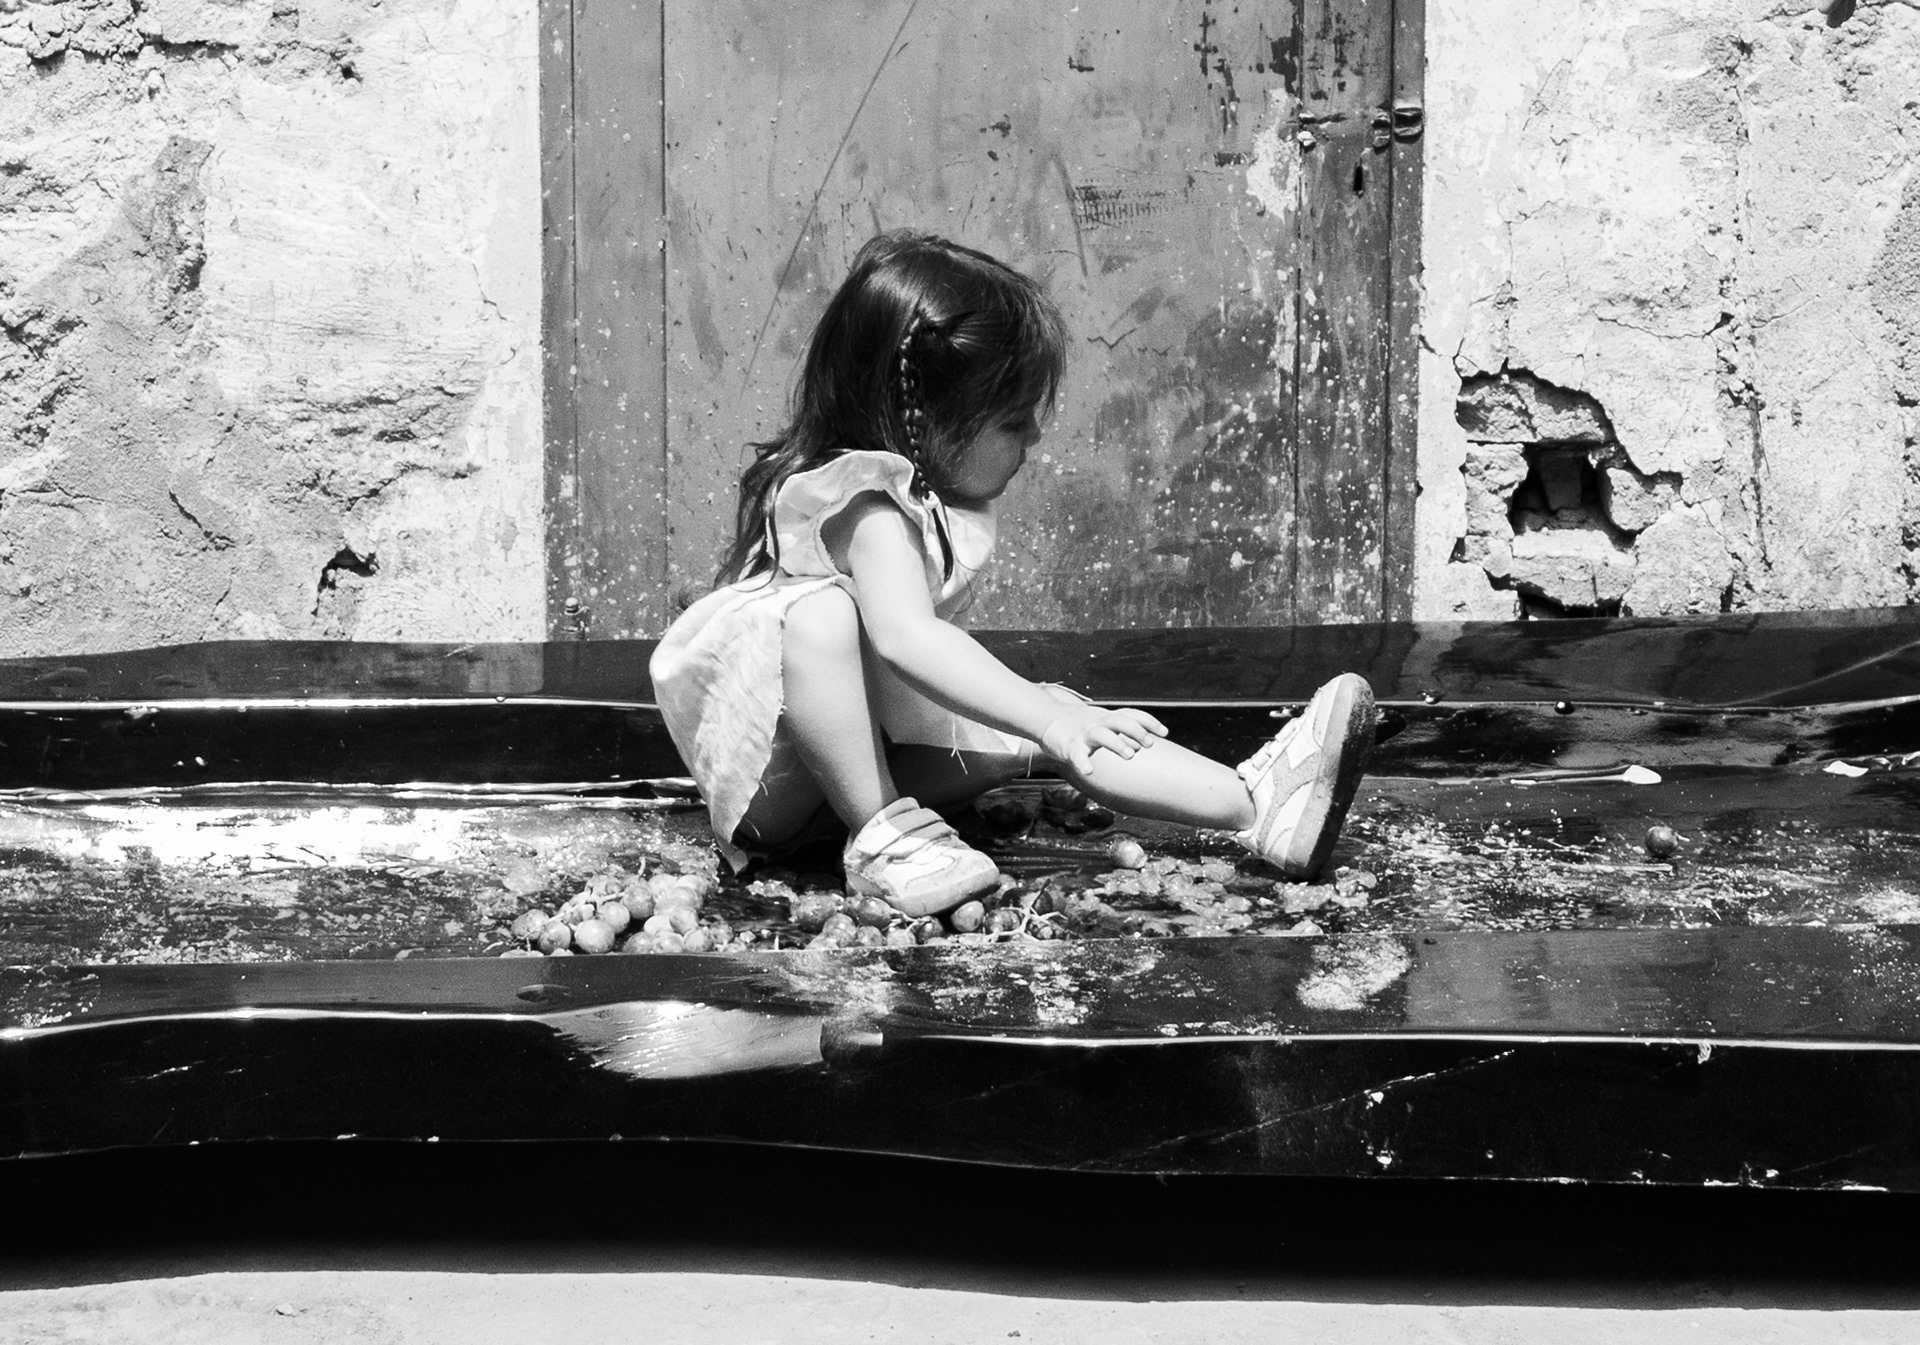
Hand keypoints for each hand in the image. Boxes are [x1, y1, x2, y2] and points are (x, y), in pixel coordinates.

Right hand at [1038, 704, 1168, 774]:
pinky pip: (1077, 754)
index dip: (1149, 722)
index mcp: (1108, 719)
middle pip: (1120, 721)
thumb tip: (1142, 744)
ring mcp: (1084, 734)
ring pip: (1102, 735)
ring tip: (1129, 755)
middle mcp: (1098, 723)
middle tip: (1148, 745)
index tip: (1164, 733)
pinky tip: (1089, 771)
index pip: (1132, 715)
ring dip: (1117, 744)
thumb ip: (1123, 734)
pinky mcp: (1069, 746)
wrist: (1048, 720)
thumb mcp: (1104, 726)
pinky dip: (1083, 763)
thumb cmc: (1081, 727)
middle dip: (1136, 731)